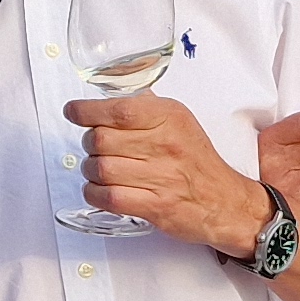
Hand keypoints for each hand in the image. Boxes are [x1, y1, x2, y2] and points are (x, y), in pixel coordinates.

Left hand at [70, 90, 270, 254]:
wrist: (226, 202)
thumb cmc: (198, 163)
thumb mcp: (180, 122)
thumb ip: (147, 107)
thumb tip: (111, 94)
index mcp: (170, 118)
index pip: (118, 109)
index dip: (86, 111)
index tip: (74, 111)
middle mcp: (166, 144)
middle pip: (101, 139)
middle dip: (88, 144)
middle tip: (95, 148)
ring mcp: (162, 176)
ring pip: (100, 169)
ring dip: (90, 171)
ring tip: (98, 170)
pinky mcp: (156, 205)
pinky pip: (109, 198)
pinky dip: (94, 194)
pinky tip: (99, 190)